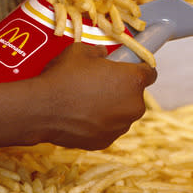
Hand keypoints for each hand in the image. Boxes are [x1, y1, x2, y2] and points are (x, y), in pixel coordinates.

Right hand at [30, 43, 157, 149]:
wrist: (42, 109)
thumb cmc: (63, 76)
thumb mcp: (79, 51)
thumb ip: (97, 52)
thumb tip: (102, 54)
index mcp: (133, 80)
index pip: (150, 73)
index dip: (139, 68)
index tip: (128, 68)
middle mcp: (134, 105)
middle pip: (135, 95)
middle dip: (122, 90)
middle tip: (100, 84)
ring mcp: (121, 127)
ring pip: (122, 114)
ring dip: (111, 108)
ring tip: (87, 101)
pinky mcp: (106, 141)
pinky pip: (108, 129)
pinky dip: (99, 123)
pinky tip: (81, 116)